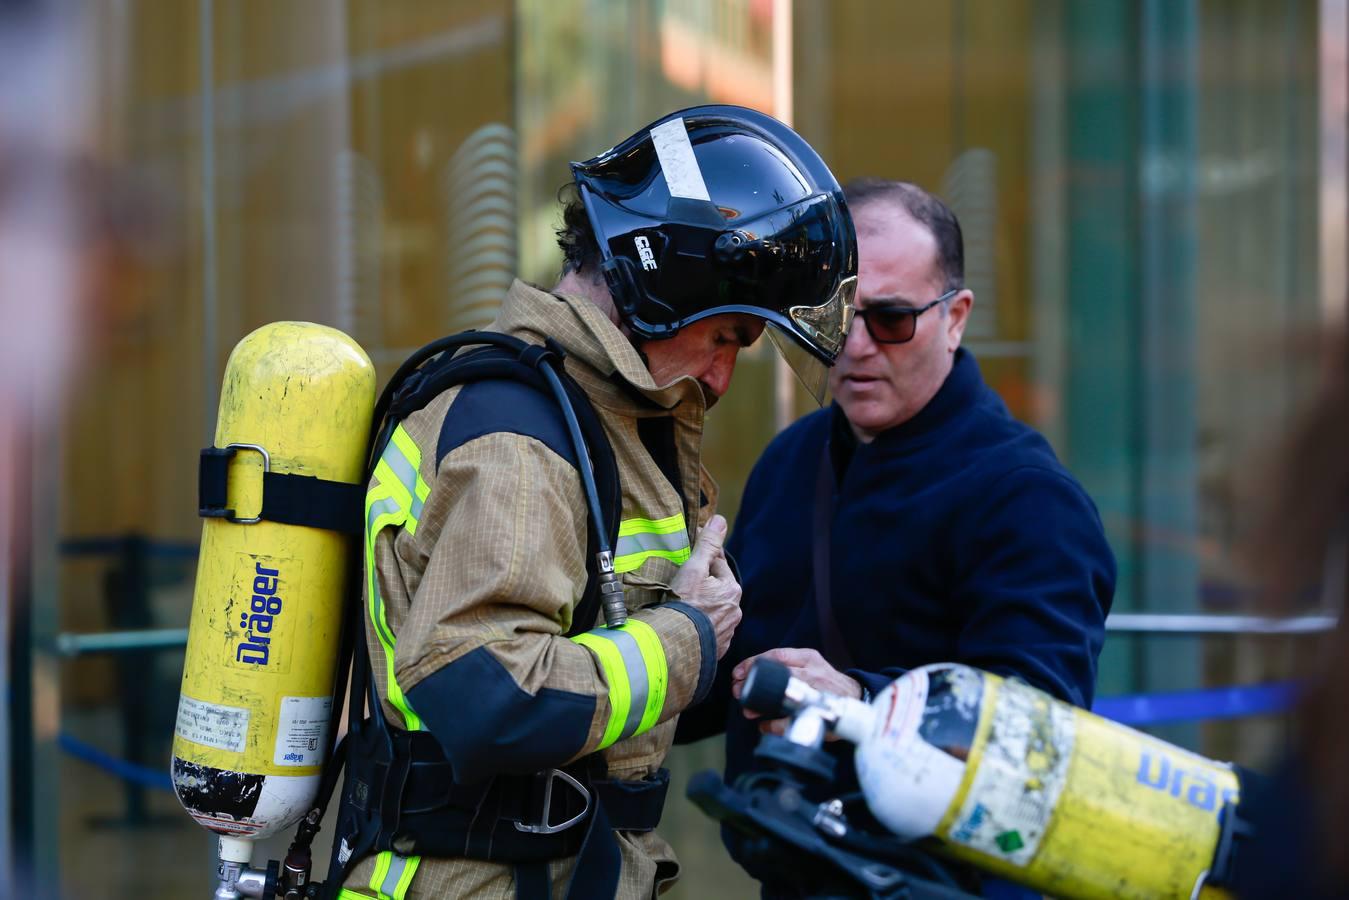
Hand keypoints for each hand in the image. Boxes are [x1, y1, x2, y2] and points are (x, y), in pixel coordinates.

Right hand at [668, 515, 741, 658]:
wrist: (673, 645)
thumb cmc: (683, 603)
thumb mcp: (694, 568)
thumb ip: (708, 544)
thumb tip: (720, 520)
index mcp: (732, 589)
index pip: (718, 565)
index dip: (702, 559)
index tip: (689, 560)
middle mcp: (735, 611)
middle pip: (717, 589)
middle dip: (703, 585)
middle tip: (682, 587)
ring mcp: (727, 632)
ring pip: (714, 611)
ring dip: (703, 607)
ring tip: (683, 608)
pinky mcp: (716, 648)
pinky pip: (709, 631)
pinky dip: (700, 627)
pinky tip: (687, 626)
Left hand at [731, 647, 862, 735]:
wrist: (856, 697)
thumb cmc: (826, 681)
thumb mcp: (810, 666)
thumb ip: (786, 669)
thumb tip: (750, 679)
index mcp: (809, 658)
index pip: (777, 655)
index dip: (753, 663)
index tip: (737, 673)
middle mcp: (814, 672)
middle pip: (777, 674)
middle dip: (752, 682)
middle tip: (738, 691)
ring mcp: (818, 692)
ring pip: (784, 695)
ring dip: (760, 703)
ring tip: (748, 710)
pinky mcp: (821, 712)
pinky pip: (793, 720)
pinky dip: (775, 725)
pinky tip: (765, 726)